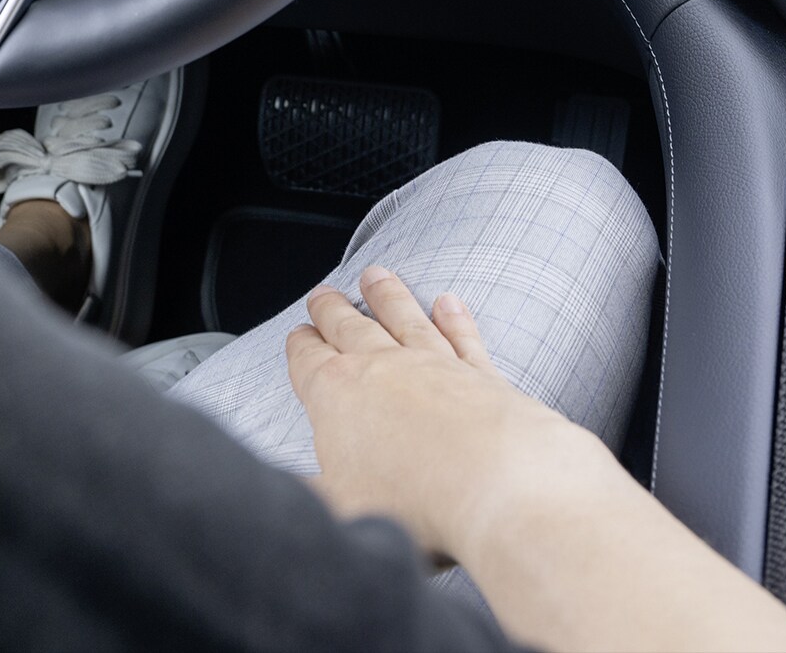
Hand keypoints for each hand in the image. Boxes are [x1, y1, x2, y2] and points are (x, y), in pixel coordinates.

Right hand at [287, 266, 609, 563]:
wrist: (496, 486)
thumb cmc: (413, 504)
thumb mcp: (337, 509)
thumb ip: (308, 496)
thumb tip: (289, 493)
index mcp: (337, 396)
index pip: (309, 361)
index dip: (300, 346)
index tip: (297, 333)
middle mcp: (383, 367)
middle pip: (350, 328)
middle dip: (332, 310)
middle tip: (323, 293)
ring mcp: (434, 364)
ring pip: (404, 318)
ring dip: (388, 296)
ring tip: (376, 276)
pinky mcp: (479, 373)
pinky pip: (461, 336)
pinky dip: (454, 318)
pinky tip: (449, 303)